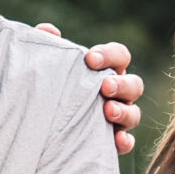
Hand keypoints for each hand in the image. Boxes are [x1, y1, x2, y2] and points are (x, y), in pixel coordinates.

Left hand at [40, 25, 144, 153]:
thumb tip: (48, 30)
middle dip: (121, 84)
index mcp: (106, 71)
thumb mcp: (49, 68)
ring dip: (124, 111)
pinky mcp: (112, 142)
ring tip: (108, 111)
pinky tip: (117, 141)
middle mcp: (118, 93)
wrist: (40, 126)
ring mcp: (118, 119)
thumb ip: (50, 48)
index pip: (119, 56)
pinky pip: (127, 143)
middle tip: (104, 86)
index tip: (90, 59)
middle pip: (134, 85)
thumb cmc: (52, 88)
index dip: (110, 55)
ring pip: (134, 114)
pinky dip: (125, 142)